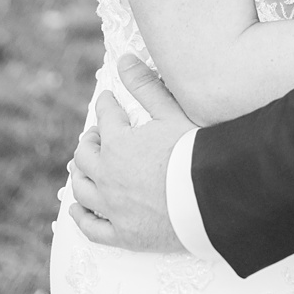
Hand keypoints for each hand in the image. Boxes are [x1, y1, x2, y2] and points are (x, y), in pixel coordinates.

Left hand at [65, 56, 191, 253]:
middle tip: (96, 137)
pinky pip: (92, 228)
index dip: (106, 106)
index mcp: (117, 143)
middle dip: (89, 141)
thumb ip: (145, 86)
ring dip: (80, 174)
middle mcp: (107, 175)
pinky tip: (78, 210)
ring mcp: (113, 207)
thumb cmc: (195, 153)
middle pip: (84, 155)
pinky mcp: (123, 234)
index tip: (108, 102)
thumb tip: (124, 58)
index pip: (104, 117)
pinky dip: (81, 217)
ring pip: (82, 189)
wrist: (215, 199)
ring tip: (83, 168)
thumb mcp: (171, 113)